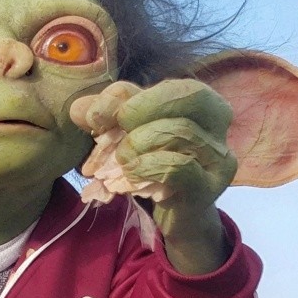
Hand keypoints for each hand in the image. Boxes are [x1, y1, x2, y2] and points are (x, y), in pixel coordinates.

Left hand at [73, 78, 234, 271]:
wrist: (176, 212)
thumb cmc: (153, 165)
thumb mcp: (128, 136)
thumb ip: (107, 118)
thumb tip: (78, 108)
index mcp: (201, 102)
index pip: (170, 85)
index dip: (126, 96)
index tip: (94, 116)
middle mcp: (218, 123)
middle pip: (191, 96)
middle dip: (144, 107)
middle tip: (115, 127)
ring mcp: (218, 155)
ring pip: (182, 132)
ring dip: (139, 142)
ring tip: (119, 158)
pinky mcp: (209, 186)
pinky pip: (180, 168)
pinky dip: (147, 166)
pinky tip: (130, 172)